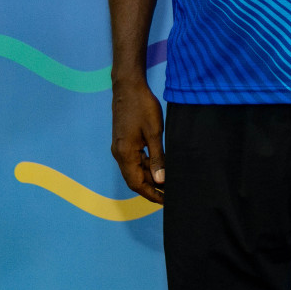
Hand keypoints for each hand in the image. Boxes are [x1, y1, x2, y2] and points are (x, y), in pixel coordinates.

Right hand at [111, 80, 165, 203]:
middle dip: (151, 189)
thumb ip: (157, 157)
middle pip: (135, 179)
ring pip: (135, 170)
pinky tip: (159, 167)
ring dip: (149, 178)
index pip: (137, 183)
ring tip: (167, 184)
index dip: (151, 194)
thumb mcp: (154, 132)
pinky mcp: (124, 141)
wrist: (128, 87)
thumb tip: (161, 180)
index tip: (166, 202)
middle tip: (170, 195)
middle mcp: (120, 154)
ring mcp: (121, 147)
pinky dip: (146, 167)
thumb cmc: (142, 107)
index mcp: (125, 154)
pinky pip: (135, 160)